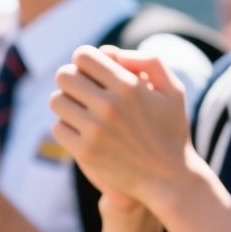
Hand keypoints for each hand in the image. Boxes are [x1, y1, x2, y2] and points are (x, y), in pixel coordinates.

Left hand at [50, 46, 191, 208]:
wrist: (169, 178)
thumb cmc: (171, 129)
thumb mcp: (173, 90)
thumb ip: (149, 61)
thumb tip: (113, 53)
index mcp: (129, 86)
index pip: (83, 56)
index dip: (84, 59)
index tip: (90, 69)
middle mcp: (110, 106)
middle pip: (64, 76)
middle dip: (71, 78)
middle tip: (82, 88)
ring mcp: (95, 130)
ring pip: (56, 101)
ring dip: (66, 102)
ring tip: (80, 109)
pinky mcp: (85, 152)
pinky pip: (58, 128)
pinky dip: (67, 126)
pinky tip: (82, 130)